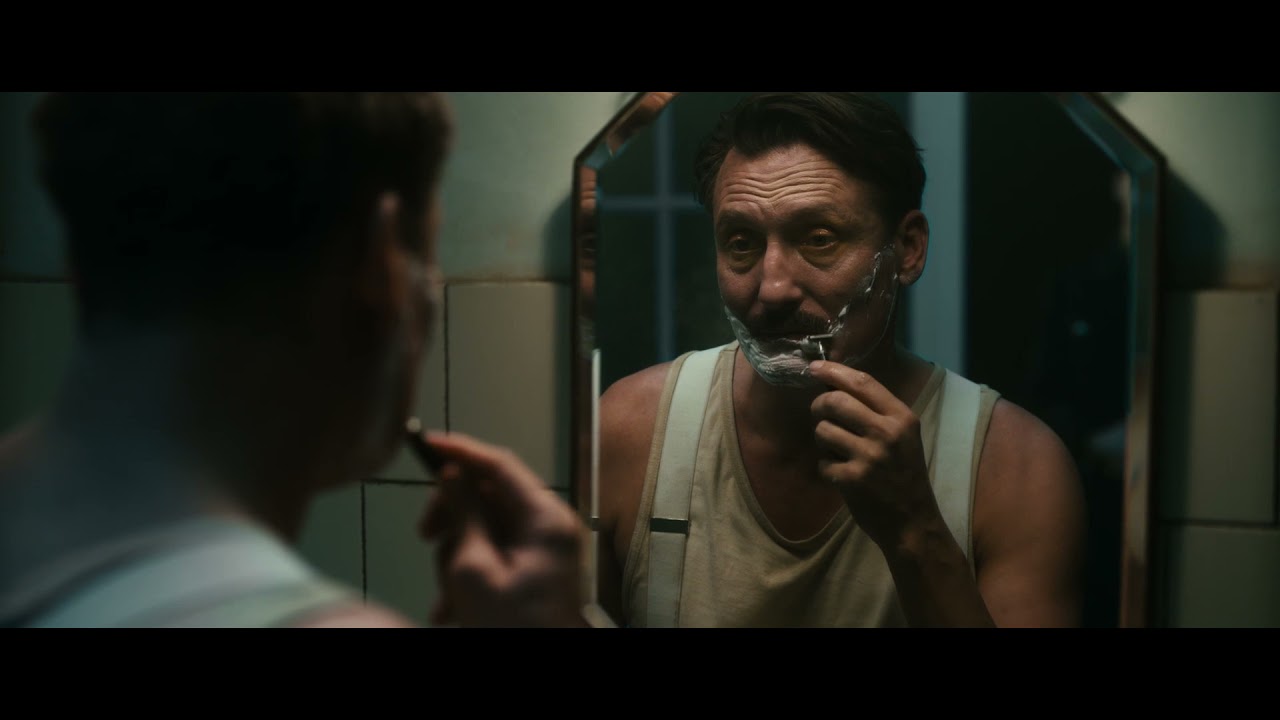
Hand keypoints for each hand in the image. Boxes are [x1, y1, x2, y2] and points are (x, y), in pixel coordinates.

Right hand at [419, 432, 586, 626]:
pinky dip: (468, 576)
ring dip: (455, 558)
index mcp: (545, 517)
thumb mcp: (474, 570)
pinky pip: (495, 556)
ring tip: (445, 599)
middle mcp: (550, 525)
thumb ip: (464, 515)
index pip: (498, 464)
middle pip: (489, 496)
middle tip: (423, 536)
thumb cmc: (511, 626)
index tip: (424, 444)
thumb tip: (454, 473)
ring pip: (486, 530)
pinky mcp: (536, 572)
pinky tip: (448, 610)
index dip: (459, 451)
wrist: (545, 670)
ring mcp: (545, 550)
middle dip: (452, 518)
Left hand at [806, 361, 941, 552]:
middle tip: (820, 415)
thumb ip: (876, 412)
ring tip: (838, 452)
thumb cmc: (904, 476)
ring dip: (823, 440)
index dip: (833, 371)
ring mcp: (869, 456)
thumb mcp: (903, 437)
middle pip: (834, 401)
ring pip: (823, 430)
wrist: (913, 522)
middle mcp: (887, 433)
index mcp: (902, 418)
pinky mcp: (853, 479)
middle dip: (819, 406)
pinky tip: (843, 476)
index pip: (862, 382)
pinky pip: (822, 462)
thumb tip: (834, 384)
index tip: (814, 367)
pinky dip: (827, 469)